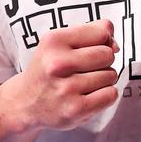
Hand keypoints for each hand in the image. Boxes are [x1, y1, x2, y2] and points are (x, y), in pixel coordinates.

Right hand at [4, 19, 119, 132]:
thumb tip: (115, 43)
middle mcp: (58, 64)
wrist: (25, 102)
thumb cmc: (48, 68)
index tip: (91, 48)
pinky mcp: (76, 109)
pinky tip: (90, 94)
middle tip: (85, 68)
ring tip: (84, 82)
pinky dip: (105, 94)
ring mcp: (67, 88)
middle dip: (103, 60)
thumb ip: (90, 32)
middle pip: (107, 54)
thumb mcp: (59, 42)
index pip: (101, 32)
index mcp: (54, 41)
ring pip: (111, 75)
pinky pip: (110, 95)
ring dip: (104, 79)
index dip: (103, 40)